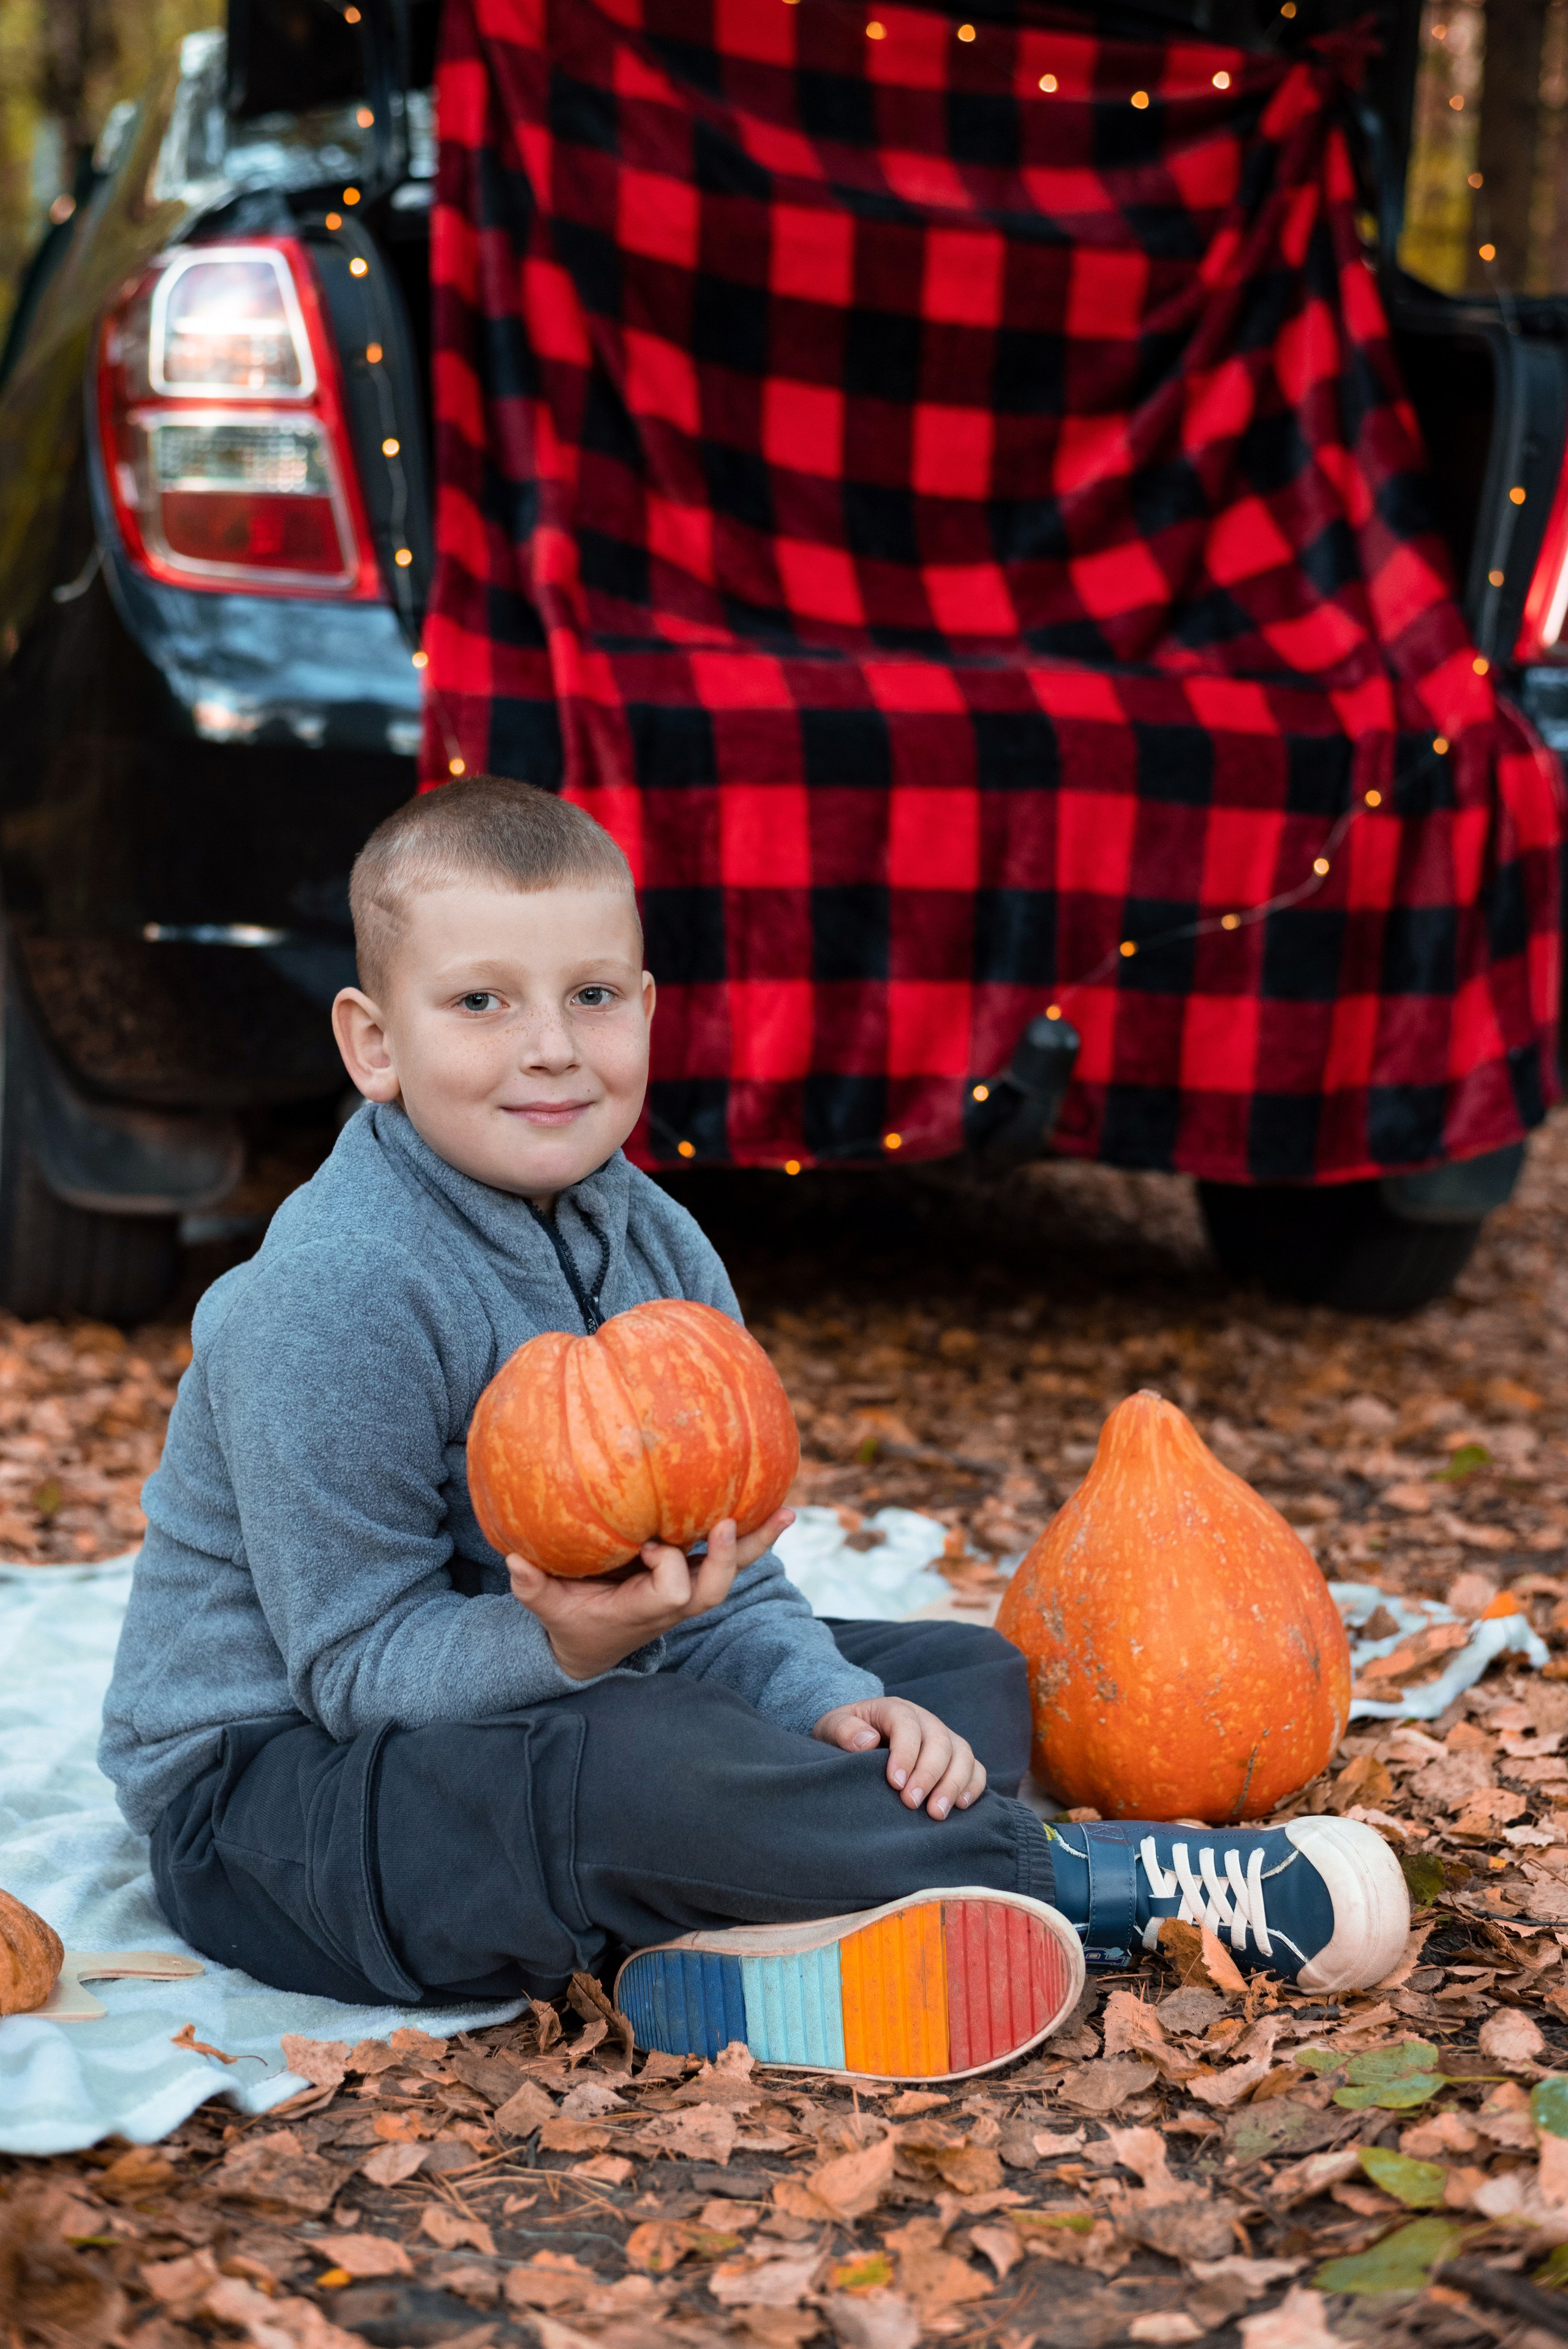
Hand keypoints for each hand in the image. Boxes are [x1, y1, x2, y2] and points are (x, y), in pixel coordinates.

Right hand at [508, 1507, 794, 1680]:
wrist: (594, 1645)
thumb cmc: (571, 1623)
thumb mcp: (549, 1609)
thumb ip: (533, 1588)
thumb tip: (512, 1560)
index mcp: (646, 1610)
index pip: (673, 1591)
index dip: (667, 1567)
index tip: (647, 1546)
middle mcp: (676, 1602)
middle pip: (715, 1588)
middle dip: (724, 1558)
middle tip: (727, 1523)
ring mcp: (689, 1589)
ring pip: (731, 1569)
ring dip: (757, 1541)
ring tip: (787, 1510)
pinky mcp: (692, 1573)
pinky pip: (725, 1553)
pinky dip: (749, 1533)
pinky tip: (774, 1503)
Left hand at [811, 1696, 985, 1819]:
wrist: (857, 1739)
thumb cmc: (844, 1736)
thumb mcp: (832, 1727)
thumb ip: (843, 1730)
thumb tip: (867, 1741)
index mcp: (894, 1709)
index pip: (907, 1724)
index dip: (905, 1753)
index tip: (895, 1783)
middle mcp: (924, 1720)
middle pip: (939, 1740)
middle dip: (929, 1774)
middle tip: (911, 1804)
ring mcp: (943, 1738)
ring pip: (962, 1754)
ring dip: (953, 1784)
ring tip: (936, 1814)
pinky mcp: (955, 1758)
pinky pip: (975, 1768)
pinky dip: (973, 1786)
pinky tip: (959, 1806)